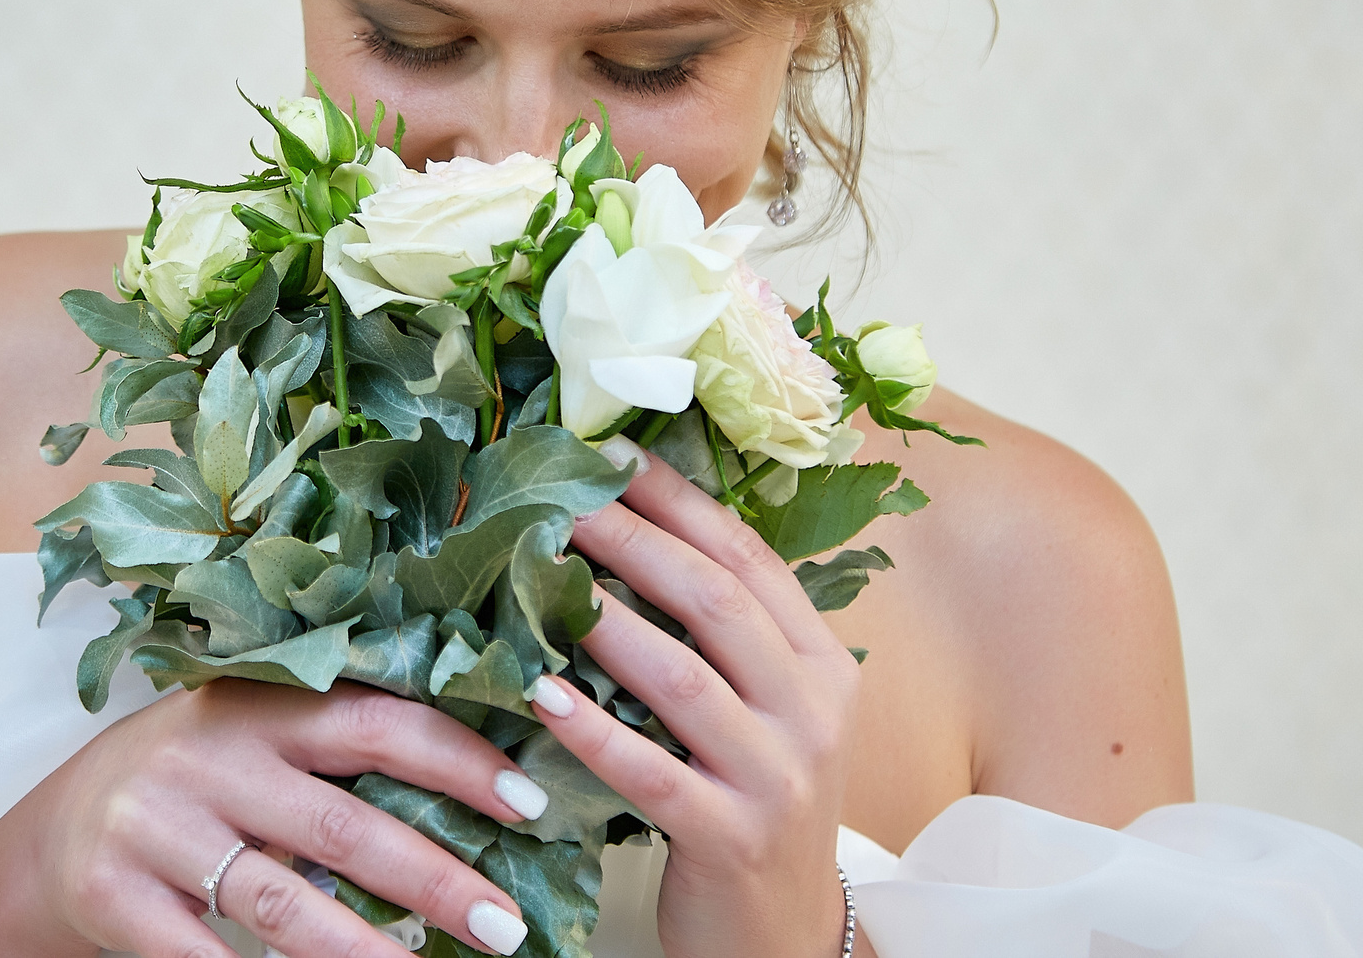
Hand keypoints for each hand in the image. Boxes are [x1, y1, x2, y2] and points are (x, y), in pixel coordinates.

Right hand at [0, 679, 543, 957]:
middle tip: (508, 928)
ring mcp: (158, 827)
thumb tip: (487, 780)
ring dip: (368, 951)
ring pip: (281, 903)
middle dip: (436, 880)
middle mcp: (210, 757)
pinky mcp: (116, 894)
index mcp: (260, 703)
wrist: (56, 827)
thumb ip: (340, 747)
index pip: (377, 722)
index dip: (458, 760)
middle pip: (341, 824)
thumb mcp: (257, 738)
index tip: (531, 803)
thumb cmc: (197, 779)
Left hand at [532, 445, 856, 957]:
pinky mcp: (730, 838)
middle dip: (633, 540)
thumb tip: (629, 538)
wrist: (787, 937)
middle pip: (715, 602)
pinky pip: (650, 772)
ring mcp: (777, 777)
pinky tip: (541, 696)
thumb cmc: (757, 805)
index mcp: (822, 664)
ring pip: (683, 679)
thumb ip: (721, 638)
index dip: (680, 501)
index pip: (749, 559)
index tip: (613, 453)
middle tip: (563, 497)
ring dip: (604, 620)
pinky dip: (593, 731)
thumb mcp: (767, 712)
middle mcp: (812, 711)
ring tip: (540, 573)